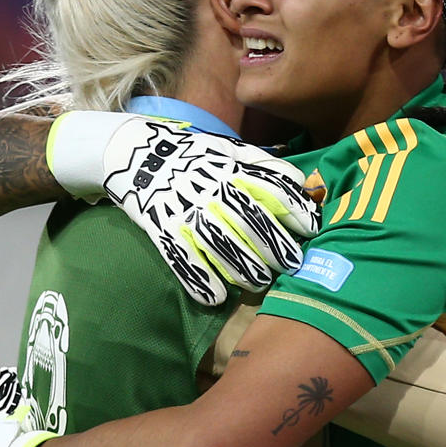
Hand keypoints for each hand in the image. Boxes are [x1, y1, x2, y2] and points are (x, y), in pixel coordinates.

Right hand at [50, 113, 321, 305]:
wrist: (133, 151)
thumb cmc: (192, 155)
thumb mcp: (228, 148)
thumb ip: (264, 165)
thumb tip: (303, 182)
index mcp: (231, 167)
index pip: (272, 188)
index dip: (295, 210)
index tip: (312, 230)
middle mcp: (211, 188)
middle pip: (251, 221)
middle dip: (275, 247)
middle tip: (290, 266)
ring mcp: (185, 208)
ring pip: (220, 243)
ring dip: (243, 268)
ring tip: (258, 283)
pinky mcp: (160, 226)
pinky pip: (181, 257)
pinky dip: (199, 280)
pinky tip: (215, 298)